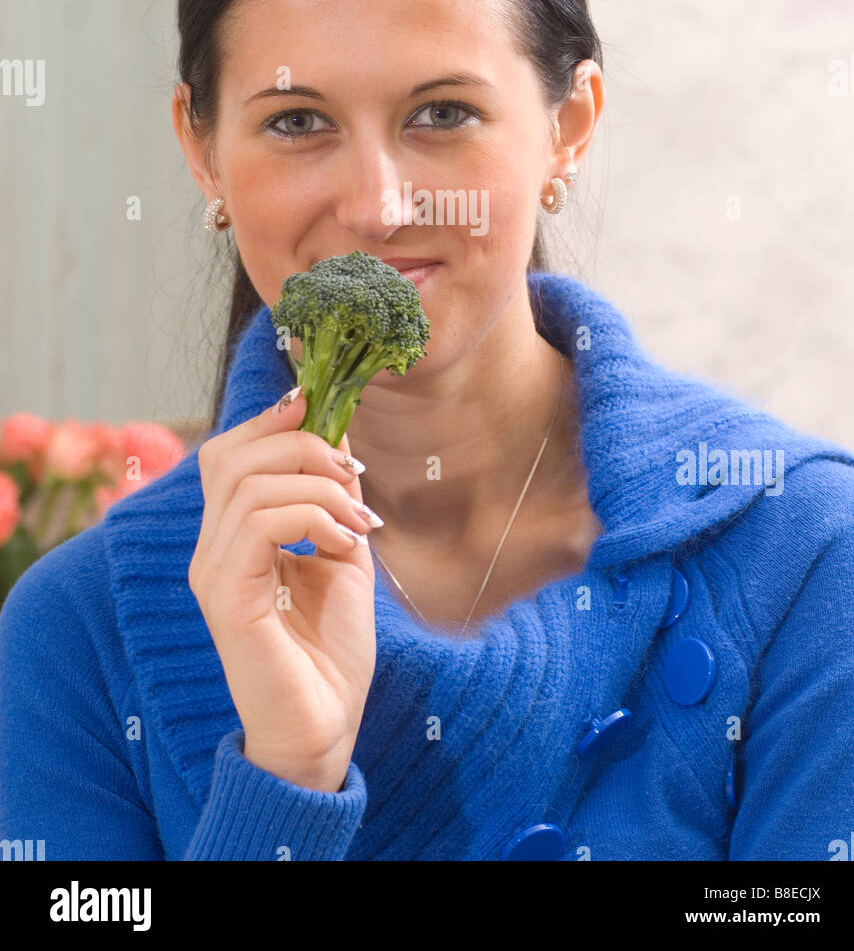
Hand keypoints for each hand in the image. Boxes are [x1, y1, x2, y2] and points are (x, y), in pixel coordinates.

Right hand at [188, 388, 376, 790]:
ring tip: (357, 522)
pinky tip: (342, 543)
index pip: (228, 453)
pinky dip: (310, 516)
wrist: (324, 730)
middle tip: (353, 475)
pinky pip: (260, 524)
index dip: (271, 421)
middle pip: (231, 455)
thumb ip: (332, 496)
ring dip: (319, 486)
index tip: (321, 407)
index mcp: (232, 537)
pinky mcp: (227, 599)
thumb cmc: (330, 651)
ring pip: (249, 484)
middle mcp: (211, 550)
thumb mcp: (341, 552)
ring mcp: (213, 573)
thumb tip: (337, 429)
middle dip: (301, 445)